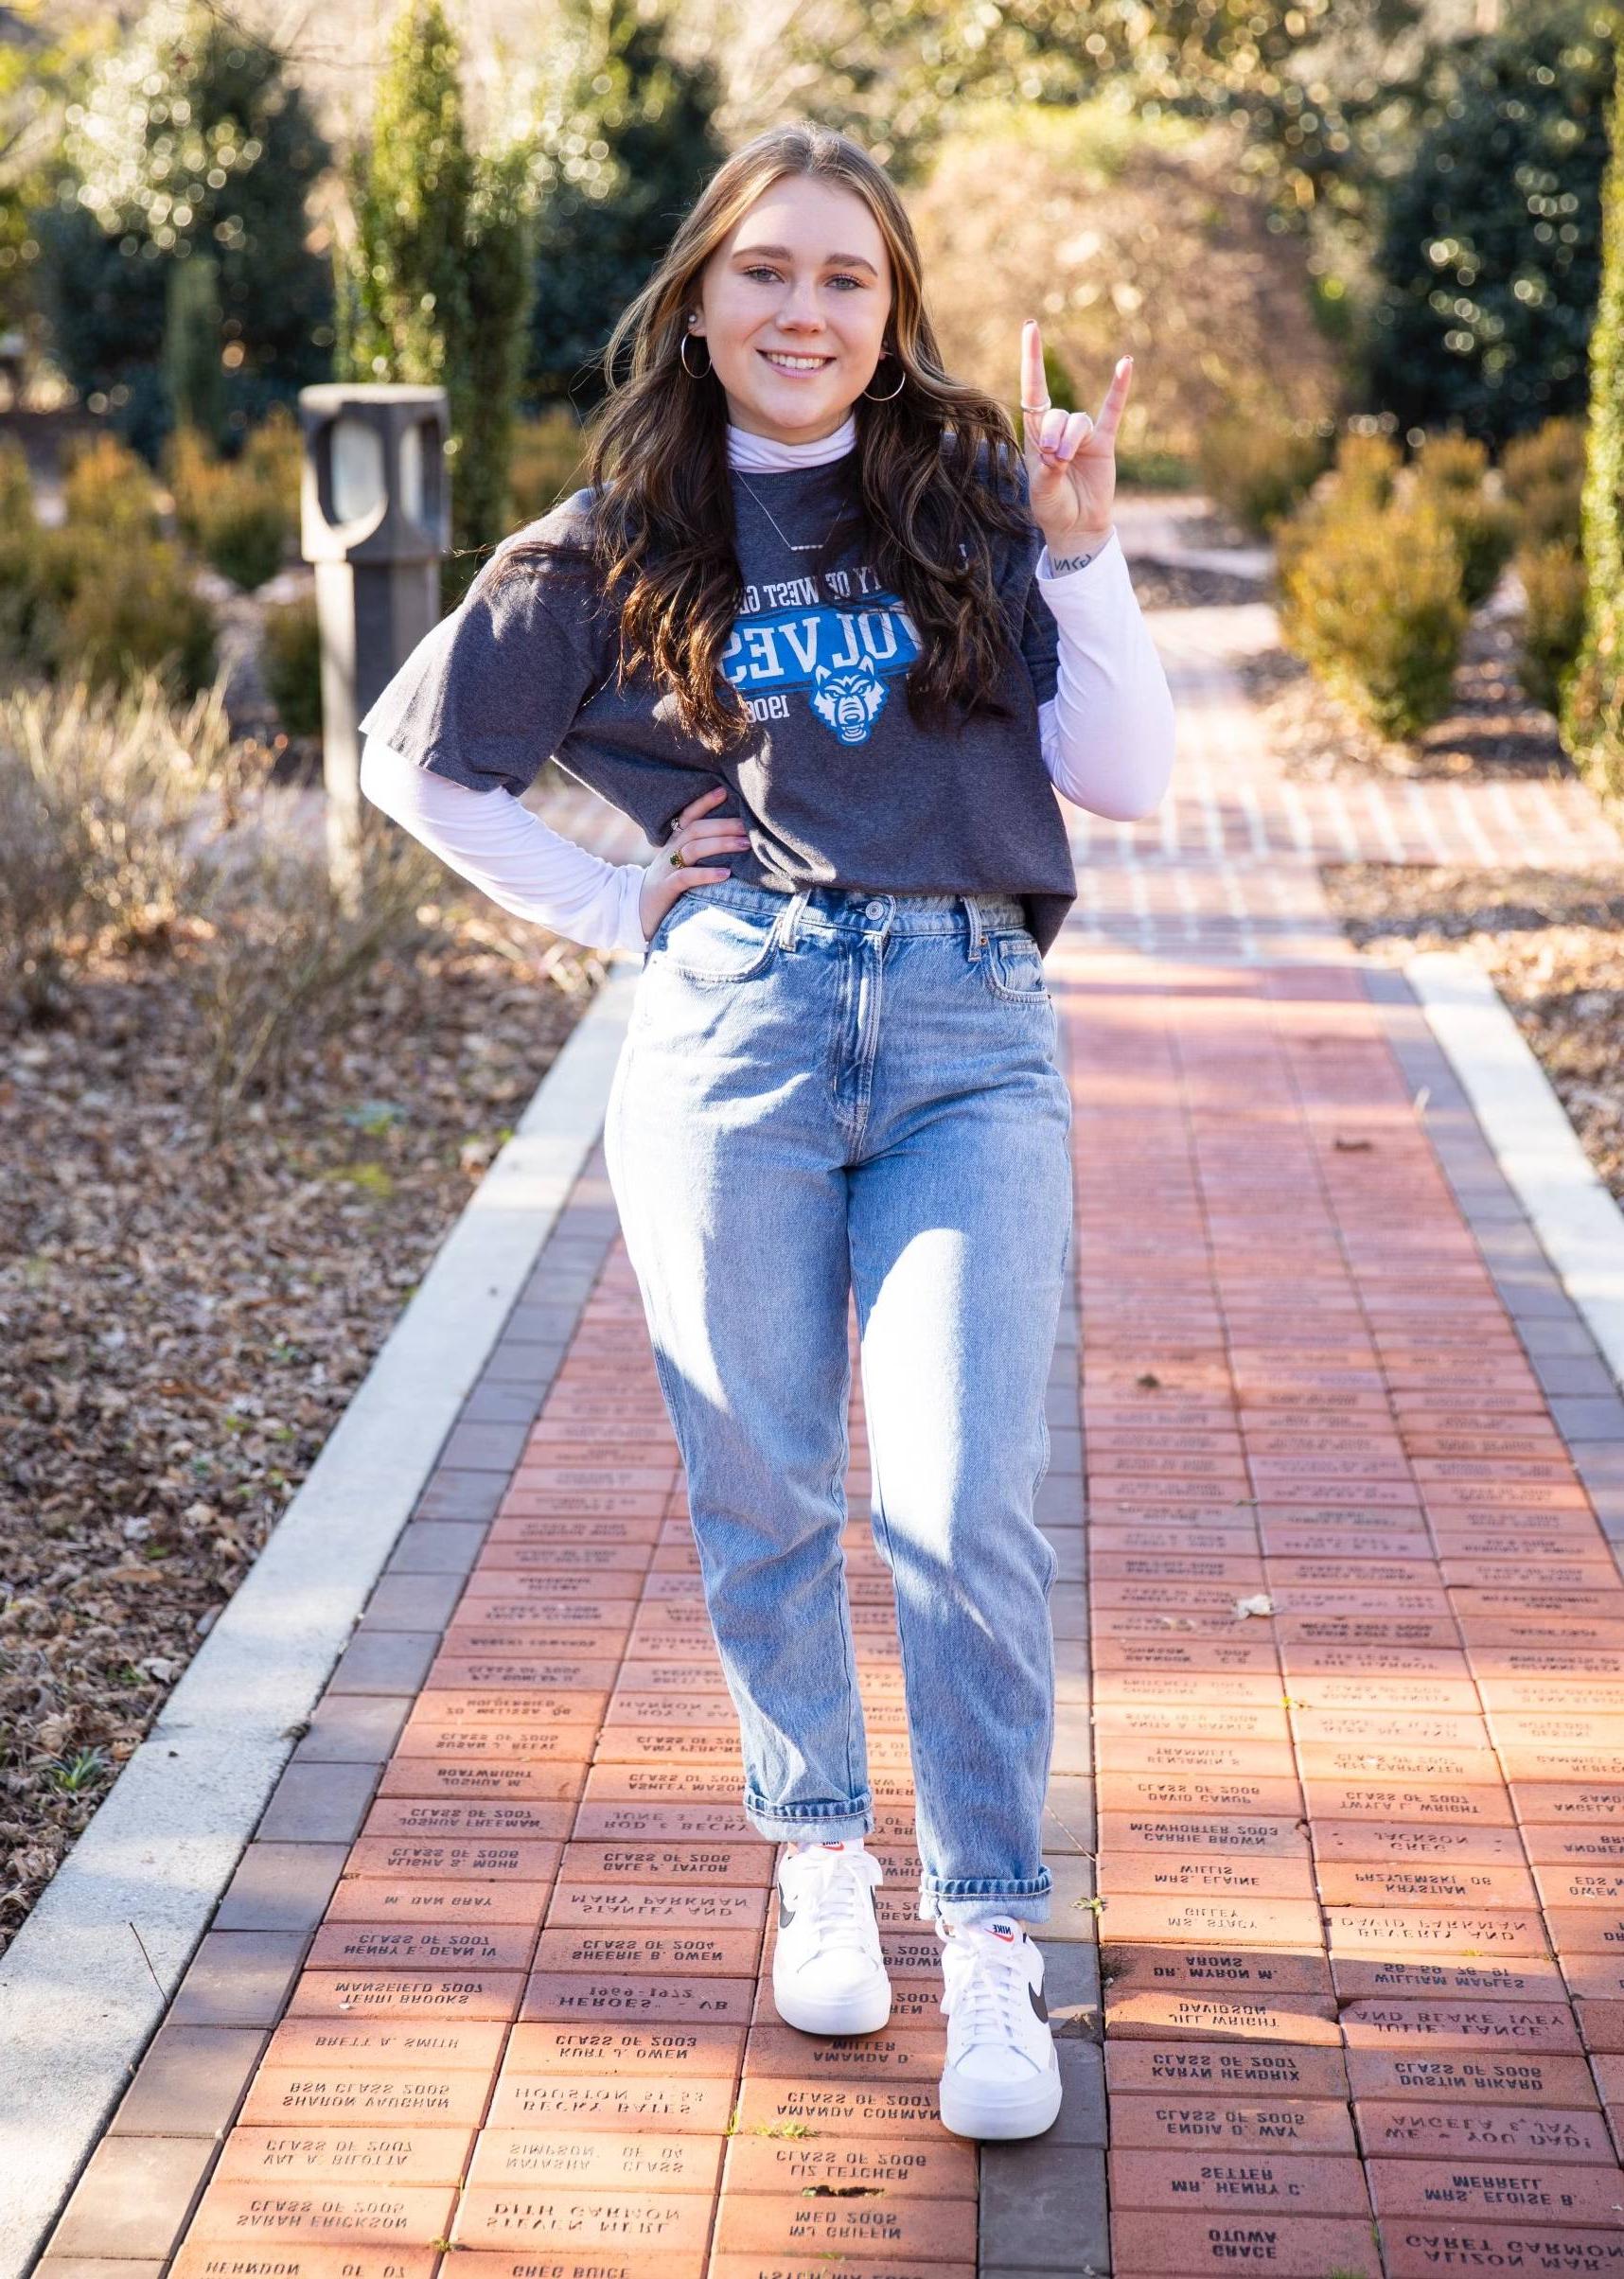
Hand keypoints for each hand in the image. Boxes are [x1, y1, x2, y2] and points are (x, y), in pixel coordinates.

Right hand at [639, 784, 748, 941]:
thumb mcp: (682, 867)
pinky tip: (725, 874)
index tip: (725, 791)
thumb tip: (737, 843)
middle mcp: (670, 851)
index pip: (689, 816)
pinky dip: (707, 874)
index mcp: (674, 843)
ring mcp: (667, 869)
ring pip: (693, 849)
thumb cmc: (669, 890)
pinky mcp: (666, 889)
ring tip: (744, 845)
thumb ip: (701, 854)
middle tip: (749, 826)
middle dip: (724, 825)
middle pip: (696, 829)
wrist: (637, 914)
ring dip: (721, 844)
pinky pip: (686, 877)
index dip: (705, 802)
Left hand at [1020, 319, 1131, 557]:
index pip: (1032, 391)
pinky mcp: (1104, 443)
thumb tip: (1060, 454)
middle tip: (1055, 460)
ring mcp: (1082, 435)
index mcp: (1035, 436)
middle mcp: (1058, 429)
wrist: (1077, 527)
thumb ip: (1048, 472)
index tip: (1030, 327)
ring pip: (1078, 422)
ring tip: (1066, 463)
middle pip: (1056, 414)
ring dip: (1071, 440)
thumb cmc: (1052, 509)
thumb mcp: (1042, 494)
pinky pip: (1112, 411)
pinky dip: (1119, 389)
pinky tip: (1126, 364)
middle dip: (1054, 434)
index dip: (1031, 360)